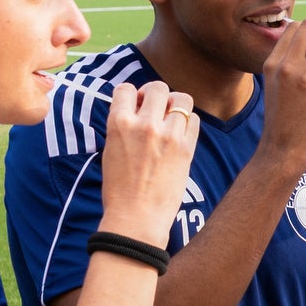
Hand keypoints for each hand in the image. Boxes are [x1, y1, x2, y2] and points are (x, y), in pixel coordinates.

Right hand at [96, 80, 200, 240]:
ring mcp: (168, 136)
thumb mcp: (111, 151)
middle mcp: (144, 125)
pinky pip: (194, 120)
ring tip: (171, 119)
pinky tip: (180, 134)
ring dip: (175, 105)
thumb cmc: (119, 189)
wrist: (136, 218)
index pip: (125, 89)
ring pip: (181, 99)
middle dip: (155, 95)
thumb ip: (123, 127)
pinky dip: (188, 123)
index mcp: (119, 124)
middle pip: (157, 87)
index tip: (135, 106)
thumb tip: (136, 110)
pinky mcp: (186, 148)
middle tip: (154, 109)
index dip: (131, 95)